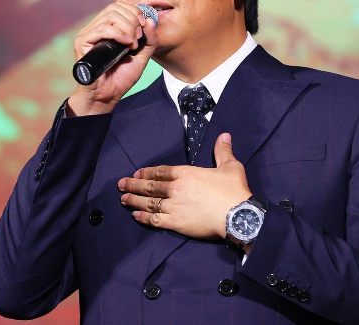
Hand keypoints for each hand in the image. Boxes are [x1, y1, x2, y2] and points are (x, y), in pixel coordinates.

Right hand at [67, 2, 157, 115]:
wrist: (107, 96)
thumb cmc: (121, 78)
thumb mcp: (141, 56)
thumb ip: (148, 39)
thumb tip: (151, 20)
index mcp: (107, 28)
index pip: (119, 6)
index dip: (135, 11)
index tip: (144, 26)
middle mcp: (95, 28)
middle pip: (115, 8)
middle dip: (133, 20)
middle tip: (138, 38)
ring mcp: (88, 34)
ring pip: (110, 16)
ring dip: (128, 27)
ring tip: (132, 44)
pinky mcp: (82, 43)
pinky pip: (102, 29)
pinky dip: (118, 33)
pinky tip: (126, 44)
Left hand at [118, 132, 250, 239]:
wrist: (238, 215)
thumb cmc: (234, 191)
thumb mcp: (230, 167)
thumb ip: (223, 151)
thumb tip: (224, 135)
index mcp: (186, 173)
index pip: (161, 171)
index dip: (147, 172)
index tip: (137, 173)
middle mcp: (176, 188)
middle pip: (150, 186)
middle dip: (134, 184)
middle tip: (120, 184)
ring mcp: (174, 206)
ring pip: (149, 202)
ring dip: (134, 200)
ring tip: (123, 199)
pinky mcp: (176, 223)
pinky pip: (155, 219)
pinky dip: (144, 217)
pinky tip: (135, 216)